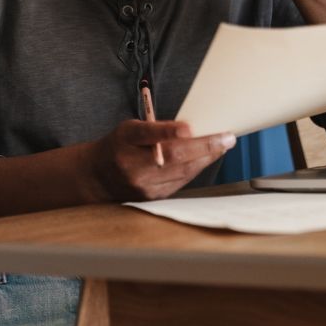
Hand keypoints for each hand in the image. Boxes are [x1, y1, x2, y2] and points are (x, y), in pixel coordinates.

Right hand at [85, 119, 235, 201]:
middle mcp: (132, 164)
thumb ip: (155, 128)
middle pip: (173, 156)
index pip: (147, 134)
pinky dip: (195, 169)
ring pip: (182, 171)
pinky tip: (206, 159)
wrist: (98, 177)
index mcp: (125, 140)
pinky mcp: (152, 196)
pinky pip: (180, 182)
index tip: (188, 128)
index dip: (168, 131)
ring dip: (206, 158)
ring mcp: (142, 184)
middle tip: (226, 138)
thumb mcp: (129, 129)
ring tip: (223, 145)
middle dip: (204, 147)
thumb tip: (190, 130)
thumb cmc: (120, 146)